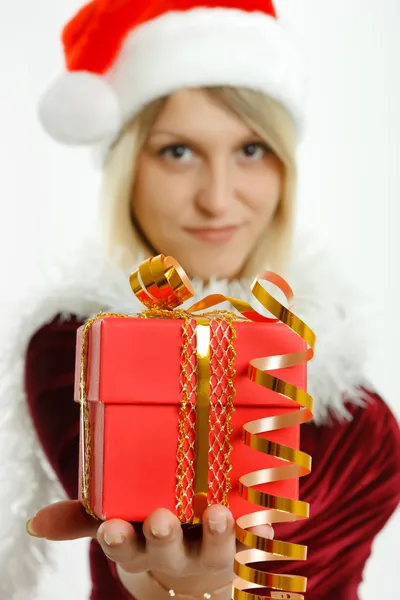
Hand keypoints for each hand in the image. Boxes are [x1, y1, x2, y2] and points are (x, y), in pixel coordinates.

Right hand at [27, 500, 273, 597]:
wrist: (200, 574)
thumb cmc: (152, 535)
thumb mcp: (120, 526)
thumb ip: (83, 518)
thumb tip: (36, 524)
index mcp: (141, 551)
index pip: (124, 549)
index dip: (118, 539)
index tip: (111, 526)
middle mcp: (174, 559)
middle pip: (166, 554)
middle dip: (162, 539)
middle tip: (161, 518)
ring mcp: (210, 559)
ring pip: (214, 554)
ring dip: (217, 536)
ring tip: (219, 514)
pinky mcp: (242, 551)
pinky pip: (253, 546)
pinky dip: (257, 535)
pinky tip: (263, 521)